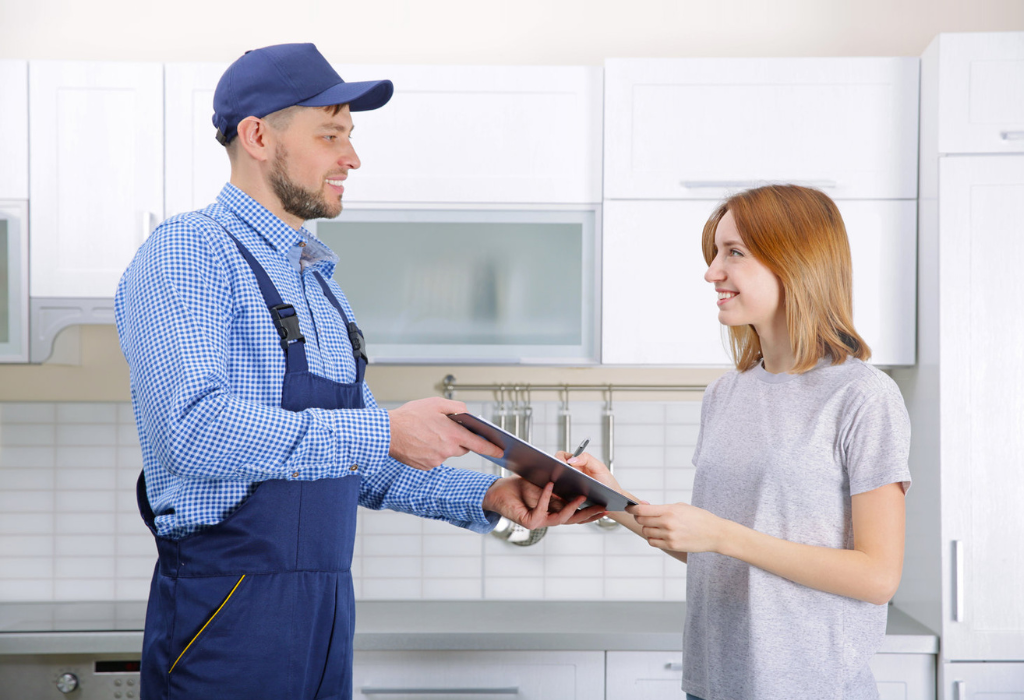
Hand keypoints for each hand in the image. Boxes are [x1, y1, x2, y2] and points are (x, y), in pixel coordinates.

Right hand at [388, 397, 502, 469]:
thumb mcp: (437, 403)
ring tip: (427, 433)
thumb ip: (457, 407)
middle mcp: (447, 450)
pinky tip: (420, 442)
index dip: (492, 447)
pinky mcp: (426, 466)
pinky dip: (431, 451)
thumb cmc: (411, 416)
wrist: (387, 432)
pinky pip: (435, 458)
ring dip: (443, 444)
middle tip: (445, 428)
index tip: (500, 450)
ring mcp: (436, 460)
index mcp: (453, 435)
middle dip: (458, 439)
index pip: (479, 444)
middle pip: (462, 447)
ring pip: (447, 452)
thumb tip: (467, 414)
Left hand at [482, 477, 606, 528]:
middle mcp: (549, 518)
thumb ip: (559, 483)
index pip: (577, 514)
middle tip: (604, 507)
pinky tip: (551, 484)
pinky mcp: (529, 522)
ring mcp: (540, 522)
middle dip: (590, 514)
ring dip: (572, 507)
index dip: (592, 512)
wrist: (499, 491)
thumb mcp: (545, 482)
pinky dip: (546, 496)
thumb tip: (576, 474)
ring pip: (561, 518)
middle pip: (574, 519)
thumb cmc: (520, 486)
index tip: (607, 506)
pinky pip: (541, 510)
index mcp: (555, 510)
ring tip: (582, 496)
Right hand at [555, 450, 624, 494]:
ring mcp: (569, 484)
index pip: (562, 456)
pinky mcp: (569, 495)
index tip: (562, 463)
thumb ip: (587, 459)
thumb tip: (571, 460)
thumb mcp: (600, 468)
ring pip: (556, 481)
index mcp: (577, 462)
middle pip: (557, 468)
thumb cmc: (607, 483)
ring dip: (555, 482)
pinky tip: (561, 495)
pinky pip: (560, 493)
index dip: (558, 458)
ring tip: (559, 484)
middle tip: (559, 474)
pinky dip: (558, 493)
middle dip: (555, 469)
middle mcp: (572, 472)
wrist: (613, 499)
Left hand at [626, 502, 724, 552]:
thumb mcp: (680, 506)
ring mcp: (669, 536)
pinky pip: (653, 542)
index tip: (628, 508)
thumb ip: (661, 508)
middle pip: (642, 521)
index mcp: (669, 510)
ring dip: (647, 528)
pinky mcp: (672, 546)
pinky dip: (652, 538)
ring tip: (657, 526)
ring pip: (646, 532)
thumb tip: (642, 506)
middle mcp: (667, 523)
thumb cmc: (698, 517)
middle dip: (640, 518)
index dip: (632, 509)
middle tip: (644, 516)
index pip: (642, 511)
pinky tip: (659, 534)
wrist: (715, 533)